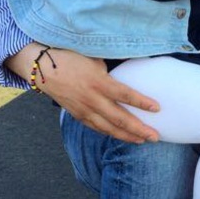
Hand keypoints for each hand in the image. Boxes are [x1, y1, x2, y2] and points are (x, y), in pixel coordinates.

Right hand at [6, 44, 161, 143]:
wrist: (42, 68)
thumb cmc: (71, 58)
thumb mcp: (94, 58)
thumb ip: (112, 69)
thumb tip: (133, 70)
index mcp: (98, 82)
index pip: (125, 94)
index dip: (142, 102)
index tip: (157, 108)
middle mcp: (92, 99)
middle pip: (120, 118)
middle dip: (139, 129)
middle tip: (155, 136)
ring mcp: (83, 109)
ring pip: (108, 128)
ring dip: (126, 136)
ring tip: (142, 140)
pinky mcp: (77, 115)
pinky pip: (96, 128)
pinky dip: (110, 133)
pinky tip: (121, 136)